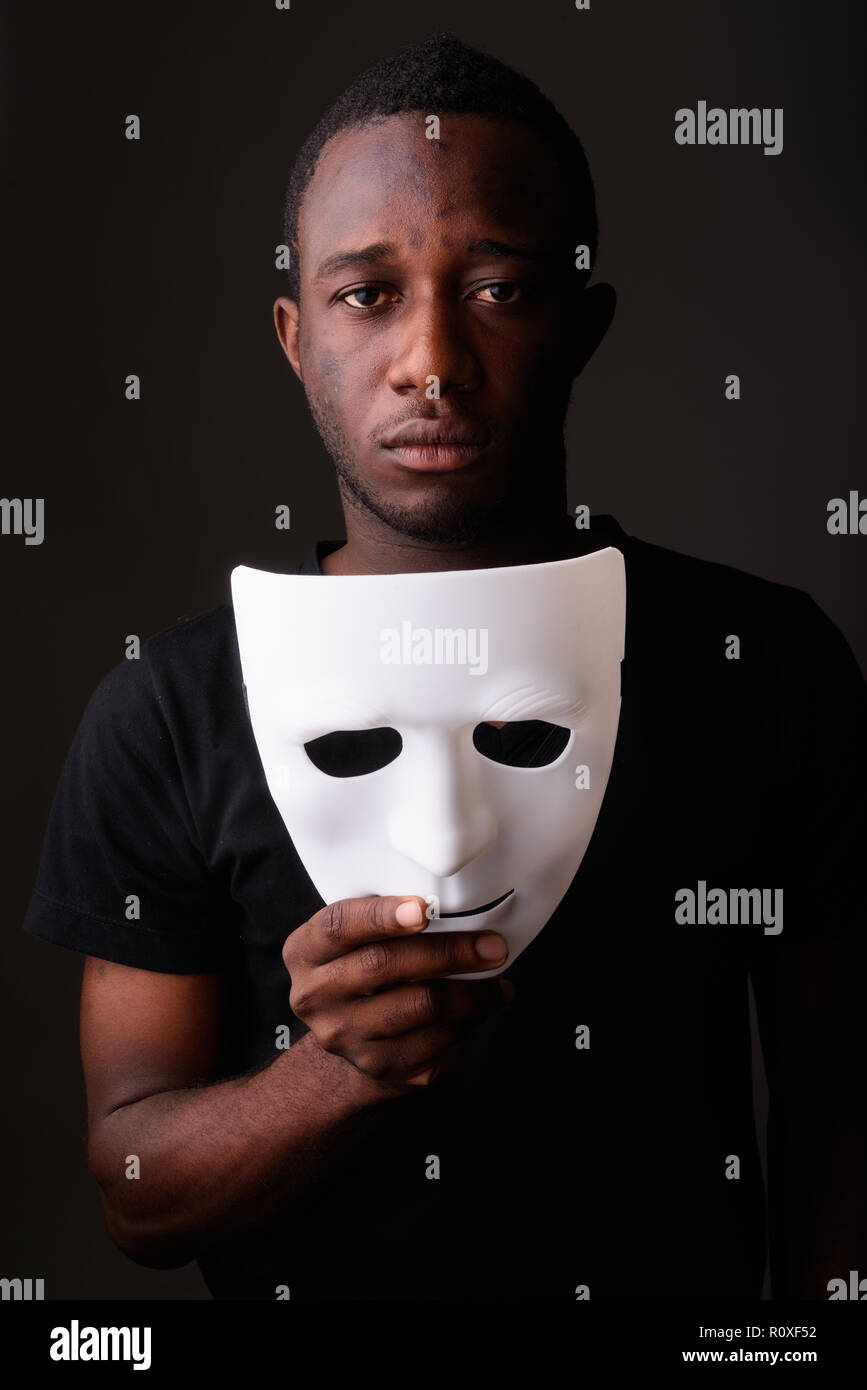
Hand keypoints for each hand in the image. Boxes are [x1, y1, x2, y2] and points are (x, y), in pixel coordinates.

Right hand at [282, 895, 514, 1091]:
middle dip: (447, 952)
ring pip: (419, 1007)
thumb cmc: (363, 965)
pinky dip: (468, 1021)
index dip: (381, 916)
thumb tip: (452, 902)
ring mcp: (344, 1037)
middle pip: (384, 965)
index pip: (339, 925)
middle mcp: (315, 996)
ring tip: (499, 981)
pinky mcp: (377, 1067)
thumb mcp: (355, 935)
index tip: (423, 909)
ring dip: (471, 993)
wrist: (350, 1031)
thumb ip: (385, 918)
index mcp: (306, 951)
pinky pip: (434, 1042)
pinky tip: (483, 1008)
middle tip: (493, 946)